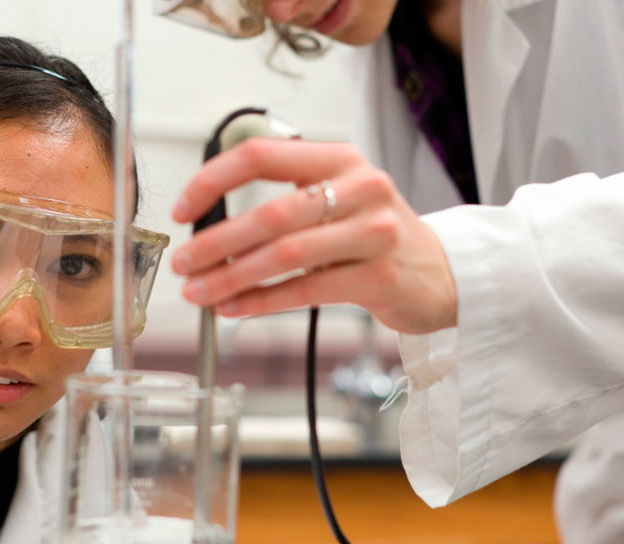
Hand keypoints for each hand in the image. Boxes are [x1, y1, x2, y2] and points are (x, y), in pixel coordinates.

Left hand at [171, 138, 457, 333]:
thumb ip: (283, 199)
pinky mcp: (379, 276)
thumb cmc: (374, 235)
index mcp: (338, 158)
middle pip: (270, 213)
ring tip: (199, 293)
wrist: (441, 273)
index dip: (212, 181)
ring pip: (284, 255)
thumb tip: (206, 227)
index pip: (260, 155)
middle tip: (183, 263)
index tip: (182, 209)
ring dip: (231, 278)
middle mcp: (361, 187)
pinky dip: (261, 301)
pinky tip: (234, 308)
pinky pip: (306, 290)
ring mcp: (375, 232)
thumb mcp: (337, 198)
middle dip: (215, 243)